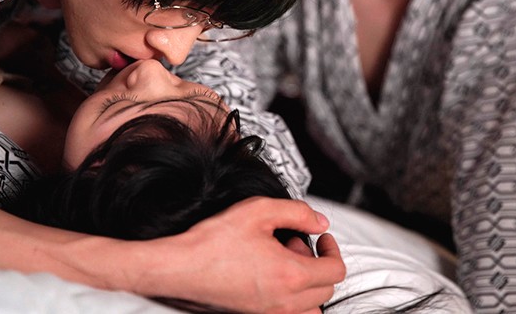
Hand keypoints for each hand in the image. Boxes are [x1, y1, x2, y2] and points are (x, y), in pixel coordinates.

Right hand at [131, 197, 345, 313]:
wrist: (179, 267)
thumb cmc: (213, 242)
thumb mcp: (259, 211)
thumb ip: (297, 212)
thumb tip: (319, 222)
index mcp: (290, 276)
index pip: (335, 270)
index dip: (332, 248)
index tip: (320, 237)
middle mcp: (284, 303)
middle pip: (326, 290)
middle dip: (317, 263)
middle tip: (294, 244)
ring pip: (310, 308)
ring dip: (307, 284)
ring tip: (284, 262)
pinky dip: (290, 298)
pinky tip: (270, 275)